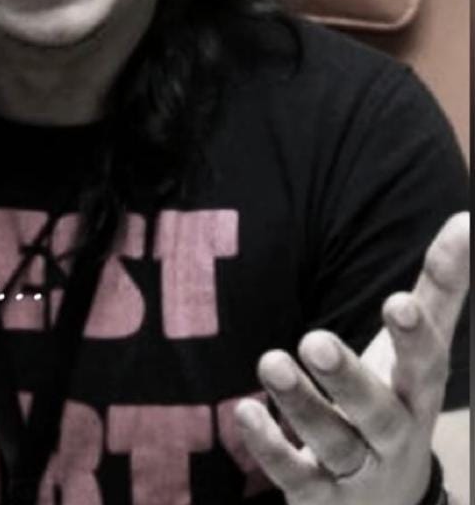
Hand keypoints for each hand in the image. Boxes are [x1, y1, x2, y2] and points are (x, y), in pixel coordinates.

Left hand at [235, 212, 468, 503]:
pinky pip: (295, 475)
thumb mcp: (418, 350)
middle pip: (377, 411)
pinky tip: (244, 411)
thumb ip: (439, 289)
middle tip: (314, 340)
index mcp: (417, 394)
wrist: (385, 504)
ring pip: (333, 442)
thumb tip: (465, 221)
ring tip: (271, 362)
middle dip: (348, 378)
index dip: (413, 337)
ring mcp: (356, 470)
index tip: (397, 303)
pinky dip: (271, 446)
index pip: (424, 366)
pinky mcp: (318, 495)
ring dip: (301, 405)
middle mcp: (393, 435)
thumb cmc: (397, 402)